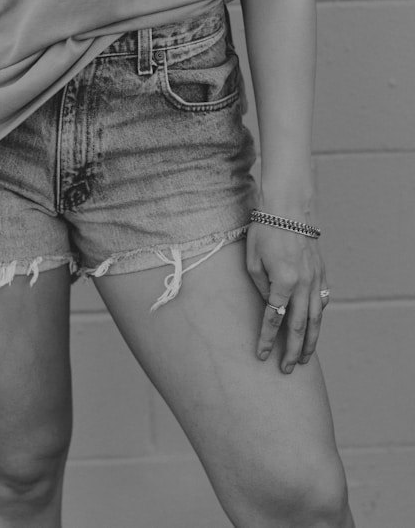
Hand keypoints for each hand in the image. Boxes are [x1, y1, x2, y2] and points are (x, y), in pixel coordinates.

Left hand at [246, 222, 328, 372]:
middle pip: (299, 326)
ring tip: (305, 358)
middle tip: (287, 368)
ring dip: (310, 341)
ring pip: (316, 318)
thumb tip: (270, 304)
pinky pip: (322, 301)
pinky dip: (319, 319)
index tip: (261, 355)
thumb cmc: (265, 229)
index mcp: (284, 281)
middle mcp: (304, 284)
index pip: (274, 319)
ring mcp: (316, 278)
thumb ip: (260, 286)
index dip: (267, 339)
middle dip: (293, 350)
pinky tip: (314, 328)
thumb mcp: (252, 258)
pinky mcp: (322, 272)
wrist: (289, 206)